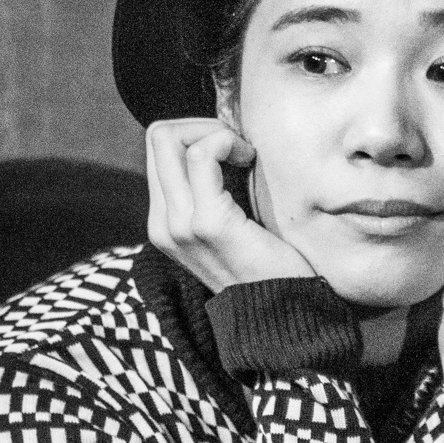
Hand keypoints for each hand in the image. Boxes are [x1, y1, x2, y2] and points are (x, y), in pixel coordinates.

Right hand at [144, 118, 313, 291]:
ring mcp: (179, 225)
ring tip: (246, 155)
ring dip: (215, 132)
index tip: (235, 151)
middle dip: (202, 125)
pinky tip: (250, 160)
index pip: (160, 150)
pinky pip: (201, 155)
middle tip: (240, 146)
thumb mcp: (233, 224)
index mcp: (166, 222)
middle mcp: (163, 224)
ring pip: (170, 139)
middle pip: (158, 137)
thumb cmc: (271, 266)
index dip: (198, 134)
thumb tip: (224, 139)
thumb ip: (217, 190)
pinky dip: (226, 142)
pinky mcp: (207, 224)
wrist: (285, 317)